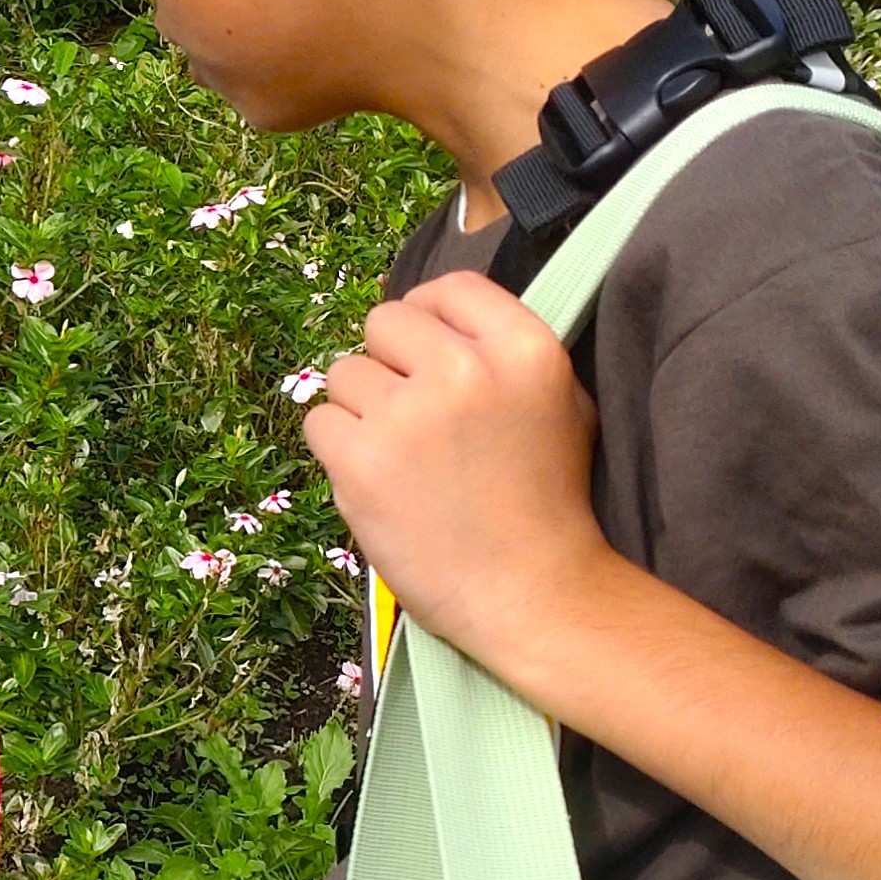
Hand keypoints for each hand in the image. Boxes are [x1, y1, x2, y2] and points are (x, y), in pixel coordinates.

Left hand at [299, 270, 612, 666]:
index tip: (428, 356)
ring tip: (402, 456)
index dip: (429, 319)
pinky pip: (319, 422)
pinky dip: (338, 450)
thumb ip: (504, 351)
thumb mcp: (562, 403)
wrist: (529, 591)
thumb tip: (438, 320)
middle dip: (390, 364)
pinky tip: (377, 480)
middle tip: (413, 415)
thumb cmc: (546, 501)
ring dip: (361, 409)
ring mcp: (407, 415)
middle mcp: (464, 370)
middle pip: (384, 321)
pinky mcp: (360, 460)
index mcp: (524, 348)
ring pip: (344, 372)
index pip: (449, 288)